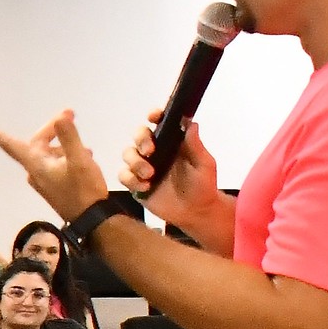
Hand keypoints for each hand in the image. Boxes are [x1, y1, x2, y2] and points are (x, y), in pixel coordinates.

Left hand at [0, 109, 111, 222]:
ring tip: (85, 145)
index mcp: (36, 165)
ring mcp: (43, 180)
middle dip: (53, 129)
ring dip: (64, 144)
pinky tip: (84, 156)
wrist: (91, 219)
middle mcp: (35, 172)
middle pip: (38, 143)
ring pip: (49, 153)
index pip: (11, 146)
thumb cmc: (84, 190)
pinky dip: (66, 155)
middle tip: (71, 115)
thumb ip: (69, 138)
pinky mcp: (52, 185)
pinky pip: (55, 163)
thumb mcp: (79, 160)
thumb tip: (60, 118)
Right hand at [122, 109, 220, 228]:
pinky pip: (124, 176)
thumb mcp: (204, 164)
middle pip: (138, 135)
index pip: (160, 123)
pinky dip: (131, 180)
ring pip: (127, 154)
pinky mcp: (135, 184)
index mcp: (172, 142)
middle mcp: (155, 152)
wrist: (195, 213)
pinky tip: (145, 187)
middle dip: (140, 139)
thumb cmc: (203, 186)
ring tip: (149, 174)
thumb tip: (191, 122)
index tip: (154, 117)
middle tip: (149, 152)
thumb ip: (195, 145)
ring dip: (135, 162)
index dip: (154, 116)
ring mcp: (144, 167)